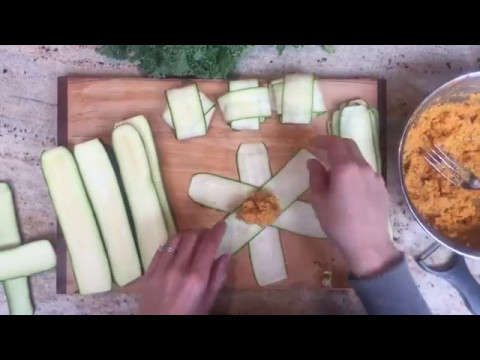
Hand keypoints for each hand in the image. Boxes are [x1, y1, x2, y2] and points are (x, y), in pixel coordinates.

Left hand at [138, 221, 229, 314]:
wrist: (158, 328)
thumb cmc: (188, 316)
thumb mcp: (208, 301)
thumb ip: (217, 277)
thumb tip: (225, 255)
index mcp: (196, 278)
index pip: (208, 245)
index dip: (216, 231)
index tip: (222, 224)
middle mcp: (179, 268)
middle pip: (192, 237)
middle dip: (202, 231)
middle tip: (208, 234)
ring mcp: (161, 268)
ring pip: (176, 239)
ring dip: (187, 234)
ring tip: (194, 238)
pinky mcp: (150, 270)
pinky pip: (162, 248)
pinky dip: (173, 242)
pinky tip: (178, 246)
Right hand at [308, 135, 399, 277]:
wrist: (368, 244)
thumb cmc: (338, 223)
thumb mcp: (319, 200)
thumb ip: (316, 177)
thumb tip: (313, 162)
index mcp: (345, 168)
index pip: (334, 143)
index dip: (321, 140)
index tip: (311, 143)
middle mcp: (363, 167)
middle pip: (349, 145)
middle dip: (334, 144)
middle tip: (321, 150)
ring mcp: (375, 176)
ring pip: (358, 158)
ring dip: (345, 158)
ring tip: (333, 170)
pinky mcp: (381, 187)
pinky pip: (365, 171)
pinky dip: (354, 170)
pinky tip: (348, 184)